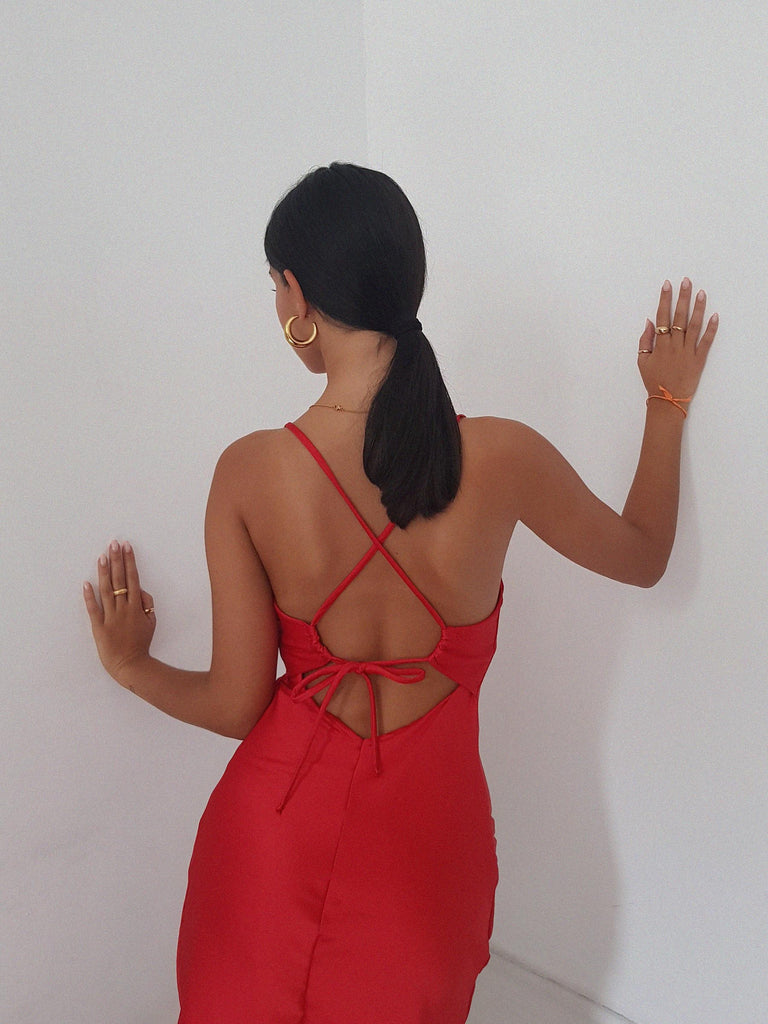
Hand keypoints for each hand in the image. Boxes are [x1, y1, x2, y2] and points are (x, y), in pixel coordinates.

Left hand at [83, 541, 155, 685]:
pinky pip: (93, 609)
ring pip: (106, 590)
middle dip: (117, 560)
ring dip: (104, 572)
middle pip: (120, 580)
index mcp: (137, 607)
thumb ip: (147, 604)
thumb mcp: (151, 622)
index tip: (126, 547)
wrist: (131, 665)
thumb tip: (140, 590)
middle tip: (114, 543)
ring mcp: (110, 617)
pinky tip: (86, 583)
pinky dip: (89, 596)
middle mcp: (123, 609)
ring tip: (102, 556)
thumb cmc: (141, 643)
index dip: (129, 562)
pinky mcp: (98, 627)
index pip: (133, 579)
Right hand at [637, 279, 718, 402]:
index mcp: (660, 345)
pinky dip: (711, 329)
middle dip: (683, 298)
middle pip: (679, 317)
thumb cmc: (653, 381)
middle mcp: (675, 345)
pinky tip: (715, 316)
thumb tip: (649, 322)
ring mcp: (688, 352)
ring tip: (700, 293)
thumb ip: (645, 340)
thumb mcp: (642, 361)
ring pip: (694, 326)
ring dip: (698, 308)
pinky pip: (706, 342)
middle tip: (686, 281)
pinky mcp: (699, 359)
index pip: (662, 317)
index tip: (667, 286)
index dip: (665, 300)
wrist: (667, 400)